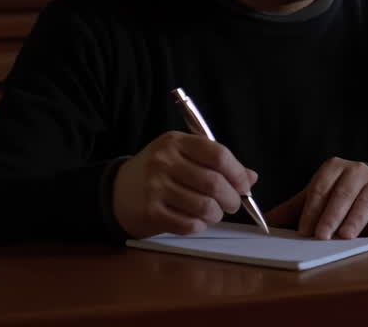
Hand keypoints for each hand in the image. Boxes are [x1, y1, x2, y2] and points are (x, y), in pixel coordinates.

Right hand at [113, 131, 257, 237]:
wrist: (117, 191)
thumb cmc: (159, 172)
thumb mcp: (184, 157)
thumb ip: (217, 163)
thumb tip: (251, 177)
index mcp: (176, 142)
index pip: (218, 155)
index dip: (238, 173)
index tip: (245, 185)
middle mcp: (164, 162)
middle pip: (214, 183)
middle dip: (232, 198)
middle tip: (233, 204)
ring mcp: (155, 187)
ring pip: (204, 206)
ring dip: (216, 214)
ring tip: (214, 213)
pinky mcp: (150, 212)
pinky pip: (188, 224)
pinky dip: (199, 225)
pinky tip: (196, 221)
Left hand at [265, 158, 367, 238]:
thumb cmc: (342, 193)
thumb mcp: (318, 196)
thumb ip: (295, 208)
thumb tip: (267, 223)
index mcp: (334, 167)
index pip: (321, 188)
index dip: (312, 210)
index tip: (304, 230)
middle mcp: (357, 170)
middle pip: (343, 194)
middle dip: (331, 216)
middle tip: (321, 236)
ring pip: (365, 200)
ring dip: (355, 219)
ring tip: (346, 235)